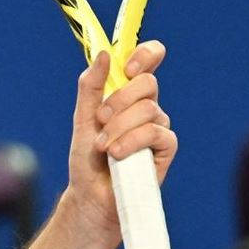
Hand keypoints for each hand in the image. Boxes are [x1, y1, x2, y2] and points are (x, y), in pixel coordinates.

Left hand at [65, 41, 177, 234]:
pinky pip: (156, 133)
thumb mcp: (82, 118)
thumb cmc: (87, 158)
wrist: (91, 194)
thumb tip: (104, 54)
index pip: (148, 61)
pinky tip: (116, 154)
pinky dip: (131, 141)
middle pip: (148, 83)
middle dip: (119, 99)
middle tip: (100, 119)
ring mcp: (157, 127)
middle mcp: (146, 107)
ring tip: (104, 146)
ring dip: (119, 127)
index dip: (145, 54)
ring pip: (149, 109)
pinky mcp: (165, 149)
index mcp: (126, 94)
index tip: (127, 66)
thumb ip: (91, 86)